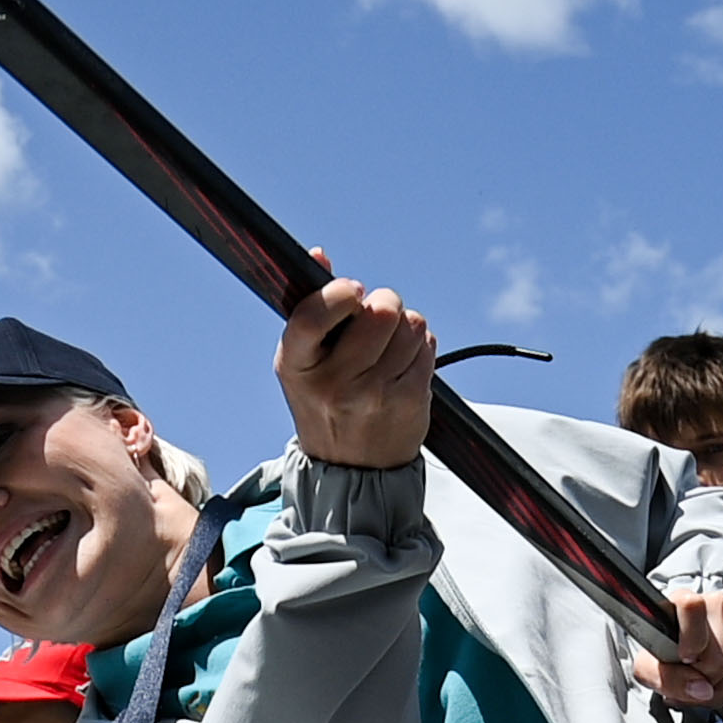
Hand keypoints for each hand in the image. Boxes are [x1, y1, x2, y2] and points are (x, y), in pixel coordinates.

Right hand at [276, 265, 440, 469]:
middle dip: (384, 304)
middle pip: (381, 311)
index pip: (313, 316)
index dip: (338, 293)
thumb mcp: (302, 360)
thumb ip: (311, 307)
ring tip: (388, 349)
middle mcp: (334, 383)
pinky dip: (420, 347)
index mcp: (296, 365)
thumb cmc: (323, 401)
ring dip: (405, 328)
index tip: (353, 290)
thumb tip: (319, 254)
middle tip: (377, 319)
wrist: (350, 469)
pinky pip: (426, 346)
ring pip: (410, 325)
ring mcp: (374, 394)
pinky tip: (403, 365)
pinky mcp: (408, 400)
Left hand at [632, 579, 722, 715]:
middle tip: (686, 679)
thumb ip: (668, 679)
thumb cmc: (661, 656)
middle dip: (702, 681)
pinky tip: (715, 682)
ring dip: (716, 690)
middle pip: (720, 661)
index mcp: (683, 600)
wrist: (677, 653)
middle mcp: (716, 604)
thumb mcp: (647, 669)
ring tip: (698, 682)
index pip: (692, 608)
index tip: (684, 657)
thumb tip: (702, 689)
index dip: (691, 642)